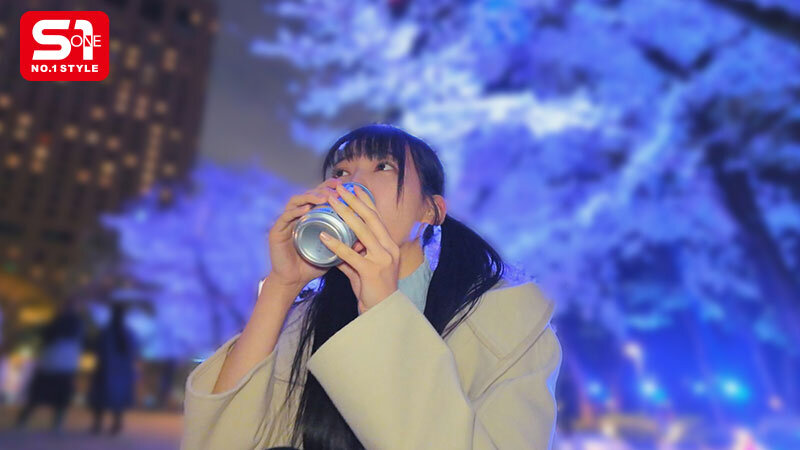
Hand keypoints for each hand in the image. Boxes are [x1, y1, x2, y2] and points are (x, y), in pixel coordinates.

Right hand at [266, 179, 366, 294]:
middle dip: (323, 189)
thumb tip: (364, 241)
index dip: (331, 188)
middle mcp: (297, 215)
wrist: (293, 281)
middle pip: (309, 194)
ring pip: (297, 201)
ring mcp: (286, 222)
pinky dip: (296, 211)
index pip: (320, 196)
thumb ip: (345, 246)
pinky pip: (286, 216)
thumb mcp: (333, 253)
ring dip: (311, 197)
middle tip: (336, 189)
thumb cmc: (312, 265)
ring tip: (325, 198)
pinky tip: (307, 209)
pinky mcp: (276, 231)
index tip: (346, 185)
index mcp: (310, 217)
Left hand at [319, 182, 399, 314]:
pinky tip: (324, 235)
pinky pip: (350, 255)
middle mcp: (388, 249)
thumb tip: (334, 243)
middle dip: (354, 201)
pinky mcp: (371, 271)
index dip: (365, 202)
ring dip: (344, 214)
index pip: (376, 218)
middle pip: (370, 219)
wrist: (382, 313)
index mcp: (389, 245)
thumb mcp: (362, 268)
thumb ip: (351, 255)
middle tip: (340, 188)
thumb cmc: (373, 291)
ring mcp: (381, 259)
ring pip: (362, 231)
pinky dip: (336, 244)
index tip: (354, 188)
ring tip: (331, 202)